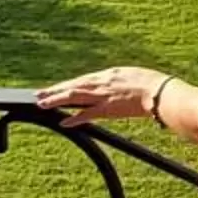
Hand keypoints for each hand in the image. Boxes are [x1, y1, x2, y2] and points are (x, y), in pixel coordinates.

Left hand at [36, 68, 166, 125]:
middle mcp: (101, 83)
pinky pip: (87, 114)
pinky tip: (63, 122)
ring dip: (57, 100)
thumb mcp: (130, 76)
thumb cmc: (150, 83)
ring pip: (74, 97)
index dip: (67, 84)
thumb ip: (118, 80)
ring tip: (42, 104)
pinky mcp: (108, 110)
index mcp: (107, 75)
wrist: (158, 91)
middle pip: (73, 86)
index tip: (57, 87)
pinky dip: (74, 118)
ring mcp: (103, 96)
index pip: (82, 80)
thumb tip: (113, 85)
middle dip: (55, 90)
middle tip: (39, 94)